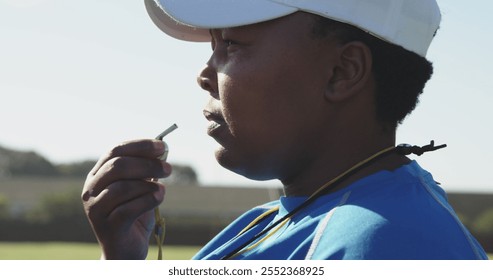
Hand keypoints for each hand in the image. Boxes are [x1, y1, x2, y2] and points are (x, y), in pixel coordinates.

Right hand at [81, 139, 170, 258]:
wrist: (125, 250)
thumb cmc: (134, 214)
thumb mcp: (140, 187)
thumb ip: (146, 170)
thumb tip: (162, 149)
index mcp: (98, 175)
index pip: (115, 151)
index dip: (140, 146)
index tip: (162, 146)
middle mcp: (91, 190)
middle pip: (118, 166)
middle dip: (147, 164)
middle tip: (168, 168)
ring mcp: (96, 209)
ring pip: (123, 187)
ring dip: (148, 184)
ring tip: (163, 188)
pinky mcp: (107, 227)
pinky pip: (129, 209)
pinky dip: (149, 200)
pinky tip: (160, 196)